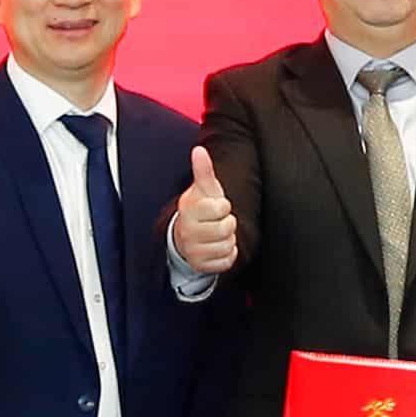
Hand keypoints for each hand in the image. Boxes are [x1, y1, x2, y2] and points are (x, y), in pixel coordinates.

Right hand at [168, 146, 239, 278]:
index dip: (224, 206)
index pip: (221, 207)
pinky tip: (218, 247)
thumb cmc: (201, 209)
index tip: (217, 207)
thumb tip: (199, 150)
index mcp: (189, 210)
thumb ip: (203, 170)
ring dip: (228, 240)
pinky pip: (227, 261)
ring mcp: (193, 251)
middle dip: (228, 224)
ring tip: (217, 234)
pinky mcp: (201, 266)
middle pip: (227, 228)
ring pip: (228, 245)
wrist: (188, 235)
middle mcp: (187, 232)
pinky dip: (227, 254)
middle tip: (218, 222)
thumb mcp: (204, 189)